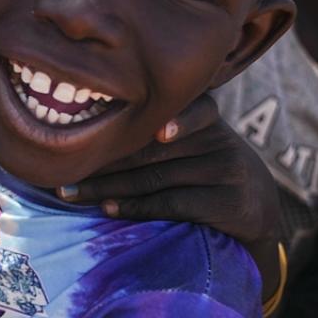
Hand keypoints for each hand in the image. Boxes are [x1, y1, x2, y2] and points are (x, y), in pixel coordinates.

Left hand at [59, 94, 282, 294]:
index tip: (159, 132)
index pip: (198, 109)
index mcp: (207, 119)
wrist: (254, 208)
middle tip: (62, 169)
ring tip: (71, 193)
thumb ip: (153, 130)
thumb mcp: (193, 140)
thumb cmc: (203, 165)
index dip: (180, 119)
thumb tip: (83, 132)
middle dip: (102, 160)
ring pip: (154, 179)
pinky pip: (171, 204)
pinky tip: (107, 208)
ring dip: (105, 188)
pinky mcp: (228, 205)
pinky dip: (134, 207)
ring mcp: (226, 173)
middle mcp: (220, 142)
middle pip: (151, 150)